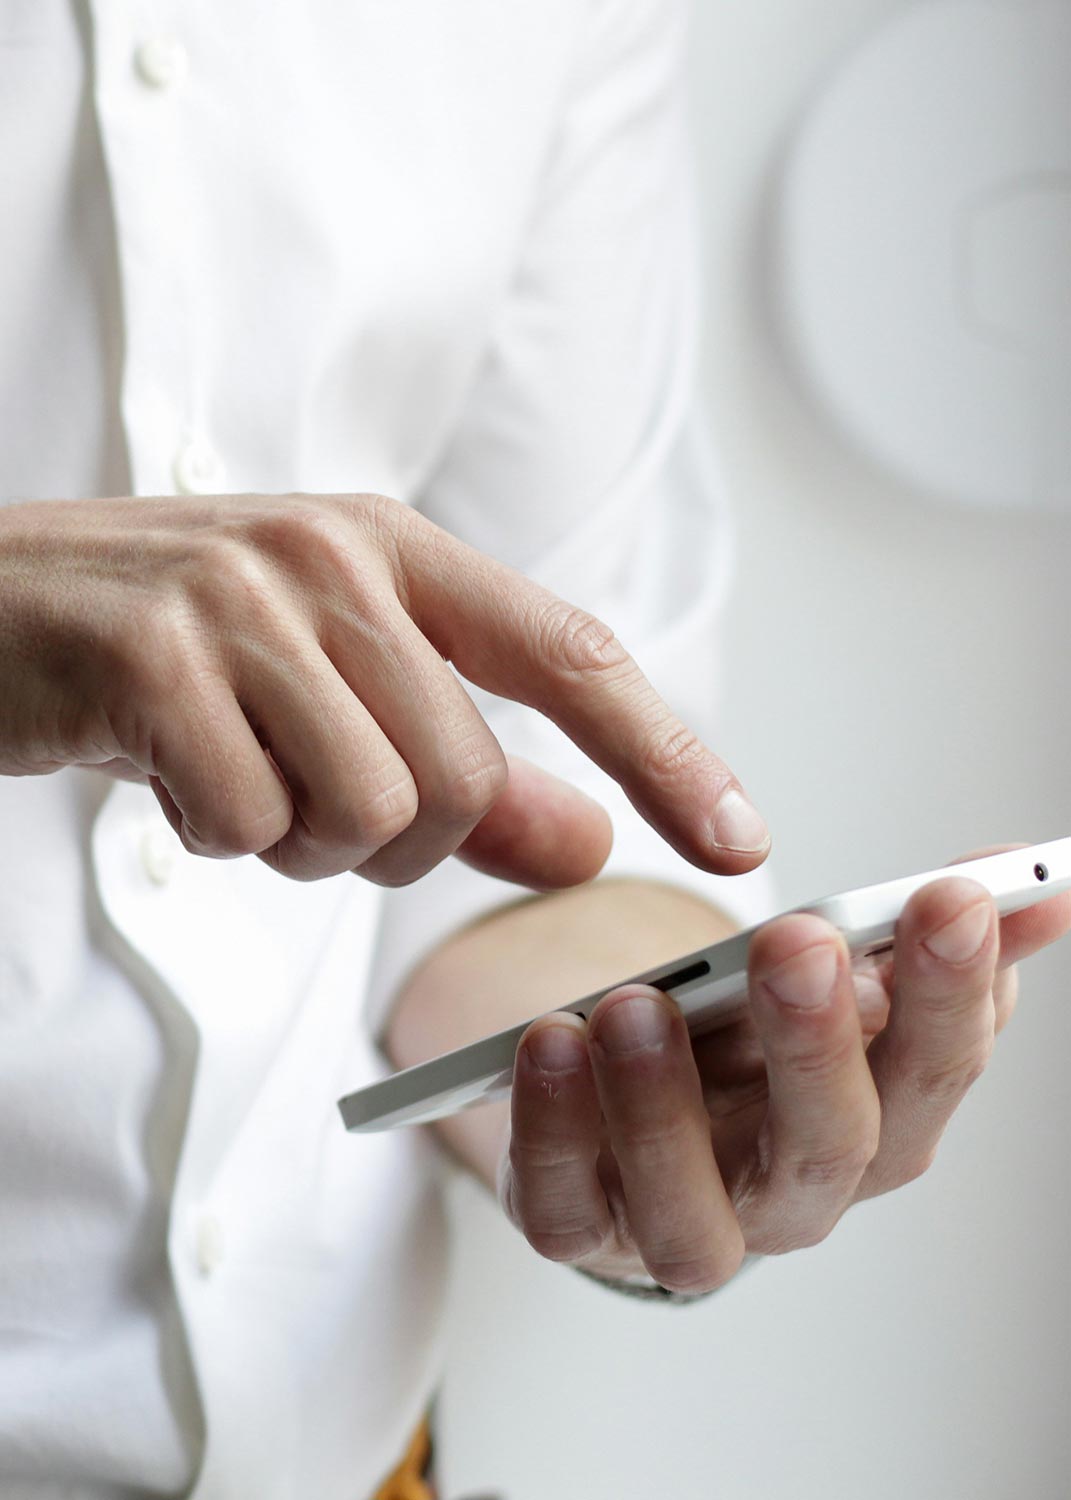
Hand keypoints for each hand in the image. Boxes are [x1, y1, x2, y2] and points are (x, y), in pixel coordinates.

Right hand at [0, 493, 768, 885]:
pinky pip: (249, 822)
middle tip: (303, 801)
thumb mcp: (335, 693)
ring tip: (235, 778)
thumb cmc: (172, 655)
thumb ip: (472, 774)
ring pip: (371, 810)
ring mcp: (242, 597)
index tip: (741, 843)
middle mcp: (334, 555)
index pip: (570, 653)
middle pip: (464, 779)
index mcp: (396, 550)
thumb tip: (592, 843)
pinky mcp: (154, 656)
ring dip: (303, 844)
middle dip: (398, 844)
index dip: (668, 752)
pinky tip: (169, 775)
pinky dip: (217, 838)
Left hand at [501, 856, 1070, 1291]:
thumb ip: (920, 936)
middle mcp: (793, 1194)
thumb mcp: (835, 981)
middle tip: (799, 944)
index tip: (951, 897)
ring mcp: (684, 1224)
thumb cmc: (749, 1046)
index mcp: (876, 1124)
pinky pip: (563, 1210)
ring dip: (665, 1106)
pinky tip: (549, 1043)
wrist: (633, 1110)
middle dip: (819, 1045)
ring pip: (692, 1214)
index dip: (953, 993)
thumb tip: (1033, 879)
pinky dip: (552, 1133)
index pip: (935, 1071)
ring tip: (638, 1004)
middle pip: (830, 1149)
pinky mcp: (581, 1228)